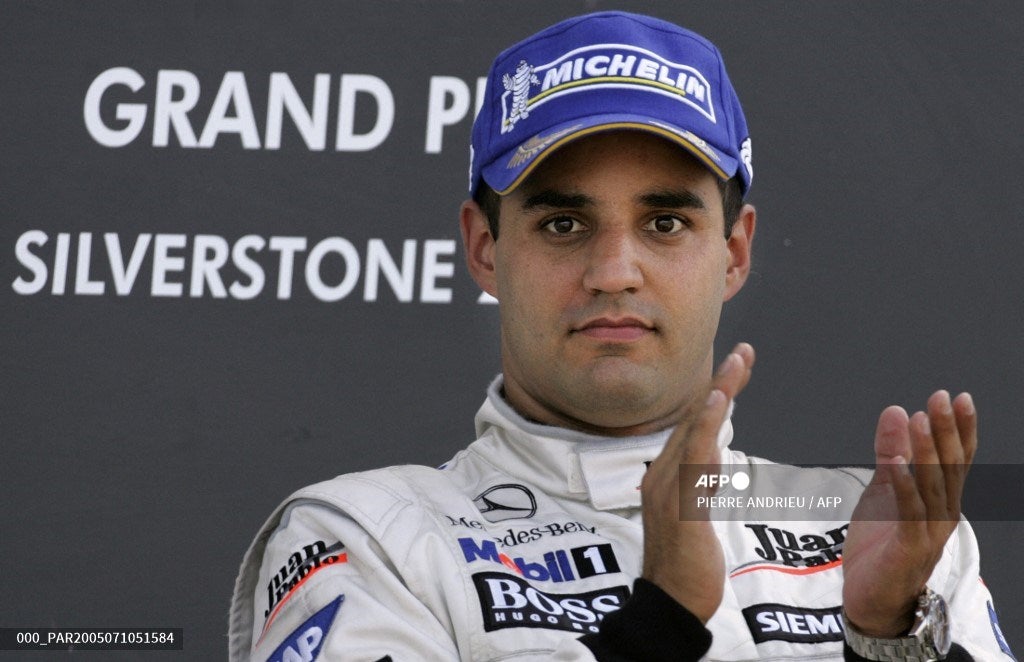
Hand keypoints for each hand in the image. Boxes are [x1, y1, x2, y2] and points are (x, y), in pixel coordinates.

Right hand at [640, 343, 754, 622]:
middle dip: (721, 383)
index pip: (693, 425)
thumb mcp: (691, 514)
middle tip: (744, 352)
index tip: (736, 366)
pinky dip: (706, 429)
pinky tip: (719, 407)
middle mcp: (662, 475)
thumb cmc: (683, 563)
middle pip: (693, 419)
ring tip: (736, 367)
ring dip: (717, 397)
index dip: (715, 393)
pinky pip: (695, 460)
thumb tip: (709, 460)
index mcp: (666, 474)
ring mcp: (669, 490)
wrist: (670, 603)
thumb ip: (697, 483)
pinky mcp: (683, 507)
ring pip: (694, 433)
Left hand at [842, 390, 976, 636]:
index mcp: (940, 500)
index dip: (960, 429)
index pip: (957, 459)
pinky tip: (894, 462)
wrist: (870, 598)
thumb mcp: (884, 489)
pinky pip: (908, 512)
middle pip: (949, 467)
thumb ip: (891, 452)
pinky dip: (902, 485)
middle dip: (946, 431)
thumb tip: (897, 410)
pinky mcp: (908, 548)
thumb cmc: (881, 544)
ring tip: (919, 418)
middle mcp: (942, 514)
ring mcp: (928, 532)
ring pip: (932, 486)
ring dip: (926, 451)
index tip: (960, 397)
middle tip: (941, 397)